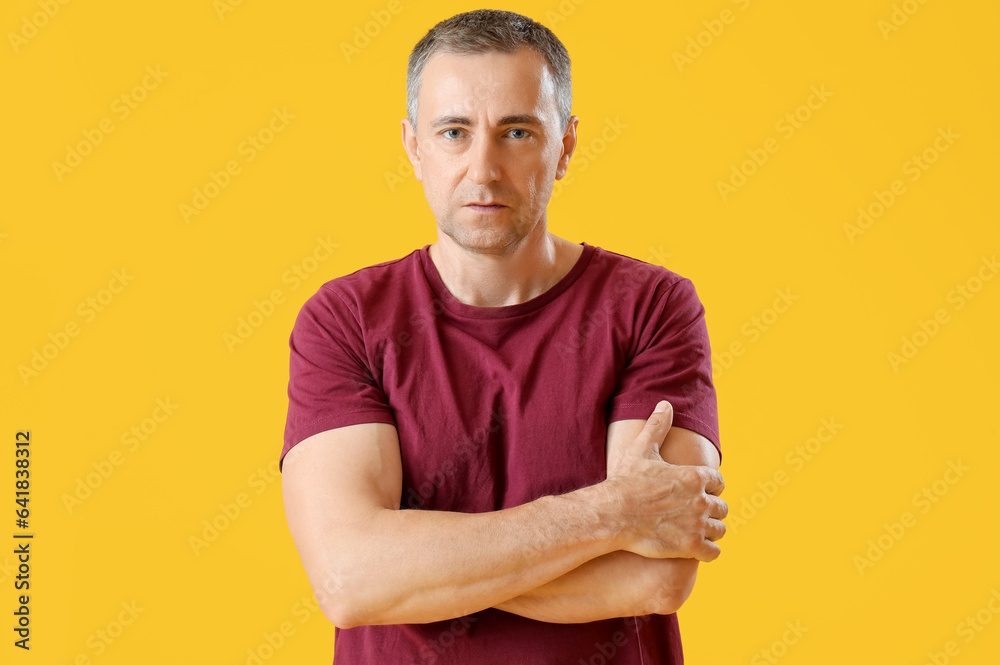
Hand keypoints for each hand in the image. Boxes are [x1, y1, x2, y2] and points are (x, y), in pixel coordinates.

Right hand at [604, 401, 727, 561]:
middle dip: (711, 510)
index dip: (709, 487)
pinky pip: (714, 552)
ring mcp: (697, 524)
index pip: (718, 482)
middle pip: (721, 507)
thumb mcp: (642, 450)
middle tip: (695, 513)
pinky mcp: (690, 546)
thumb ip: (657, 426)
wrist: (612, 514)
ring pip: (720, 529)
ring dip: (710, 530)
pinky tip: (696, 548)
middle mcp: (700, 500)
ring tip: (696, 531)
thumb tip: (665, 404)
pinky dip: (708, 551)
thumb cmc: (626, 482)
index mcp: (693, 476)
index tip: (697, 491)